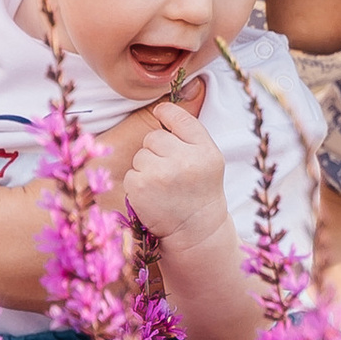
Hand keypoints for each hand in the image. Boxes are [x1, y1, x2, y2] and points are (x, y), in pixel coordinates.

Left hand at [120, 102, 233, 253]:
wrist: (196, 232)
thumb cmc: (199, 192)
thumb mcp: (208, 160)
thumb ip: (190, 133)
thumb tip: (162, 107)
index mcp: (205, 151)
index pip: (179, 117)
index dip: (165, 114)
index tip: (161, 116)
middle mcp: (185, 160)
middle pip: (154, 137)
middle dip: (157, 151)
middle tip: (170, 173)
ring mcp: (161, 174)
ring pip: (141, 155)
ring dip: (147, 168)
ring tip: (163, 187)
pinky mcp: (140, 186)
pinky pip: (131, 173)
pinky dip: (138, 184)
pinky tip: (153, 197)